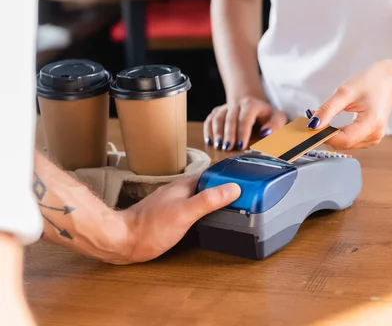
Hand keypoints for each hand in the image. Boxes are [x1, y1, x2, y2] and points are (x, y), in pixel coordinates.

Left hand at [116, 178, 240, 263]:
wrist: (121, 241)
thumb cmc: (149, 228)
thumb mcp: (185, 213)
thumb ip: (208, 200)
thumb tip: (233, 188)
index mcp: (183, 186)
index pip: (211, 175)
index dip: (228, 176)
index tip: (244, 180)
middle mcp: (178, 191)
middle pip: (206, 185)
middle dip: (222, 188)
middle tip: (240, 196)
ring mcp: (171, 203)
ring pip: (197, 197)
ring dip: (211, 200)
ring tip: (227, 206)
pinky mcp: (166, 216)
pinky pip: (189, 208)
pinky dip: (201, 211)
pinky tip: (204, 220)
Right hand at [204, 97, 286, 150]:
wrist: (253, 104)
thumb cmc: (267, 115)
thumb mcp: (277, 118)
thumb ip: (275, 125)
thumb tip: (265, 133)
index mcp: (251, 104)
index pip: (245, 118)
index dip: (242, 132)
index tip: (241, 145)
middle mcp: (237, 104)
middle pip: (229, 118)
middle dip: (228, 134)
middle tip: (227, 148)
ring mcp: (225, 107)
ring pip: (217, 118)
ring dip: (217, 133)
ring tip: (218, 146)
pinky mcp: (218, 111)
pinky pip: (210, 119)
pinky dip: (208, 130)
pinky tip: (209, 141)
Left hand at [307, 60, 391, 148]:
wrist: (391, 81)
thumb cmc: (373, 82)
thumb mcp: (345, 92)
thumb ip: (328, 109)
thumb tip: (313, 124)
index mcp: (372, 123)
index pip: (344, 140)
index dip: (325, 136)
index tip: (311, 128)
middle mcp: (375, 135)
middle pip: (344, 144)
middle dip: (327, 135)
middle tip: (314, 122)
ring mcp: (374, 138)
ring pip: (346, 145)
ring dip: (332, 136)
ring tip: (325, 121)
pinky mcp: (371, 137)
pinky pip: (351, 141)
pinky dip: (340, 135)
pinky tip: (334, 125)